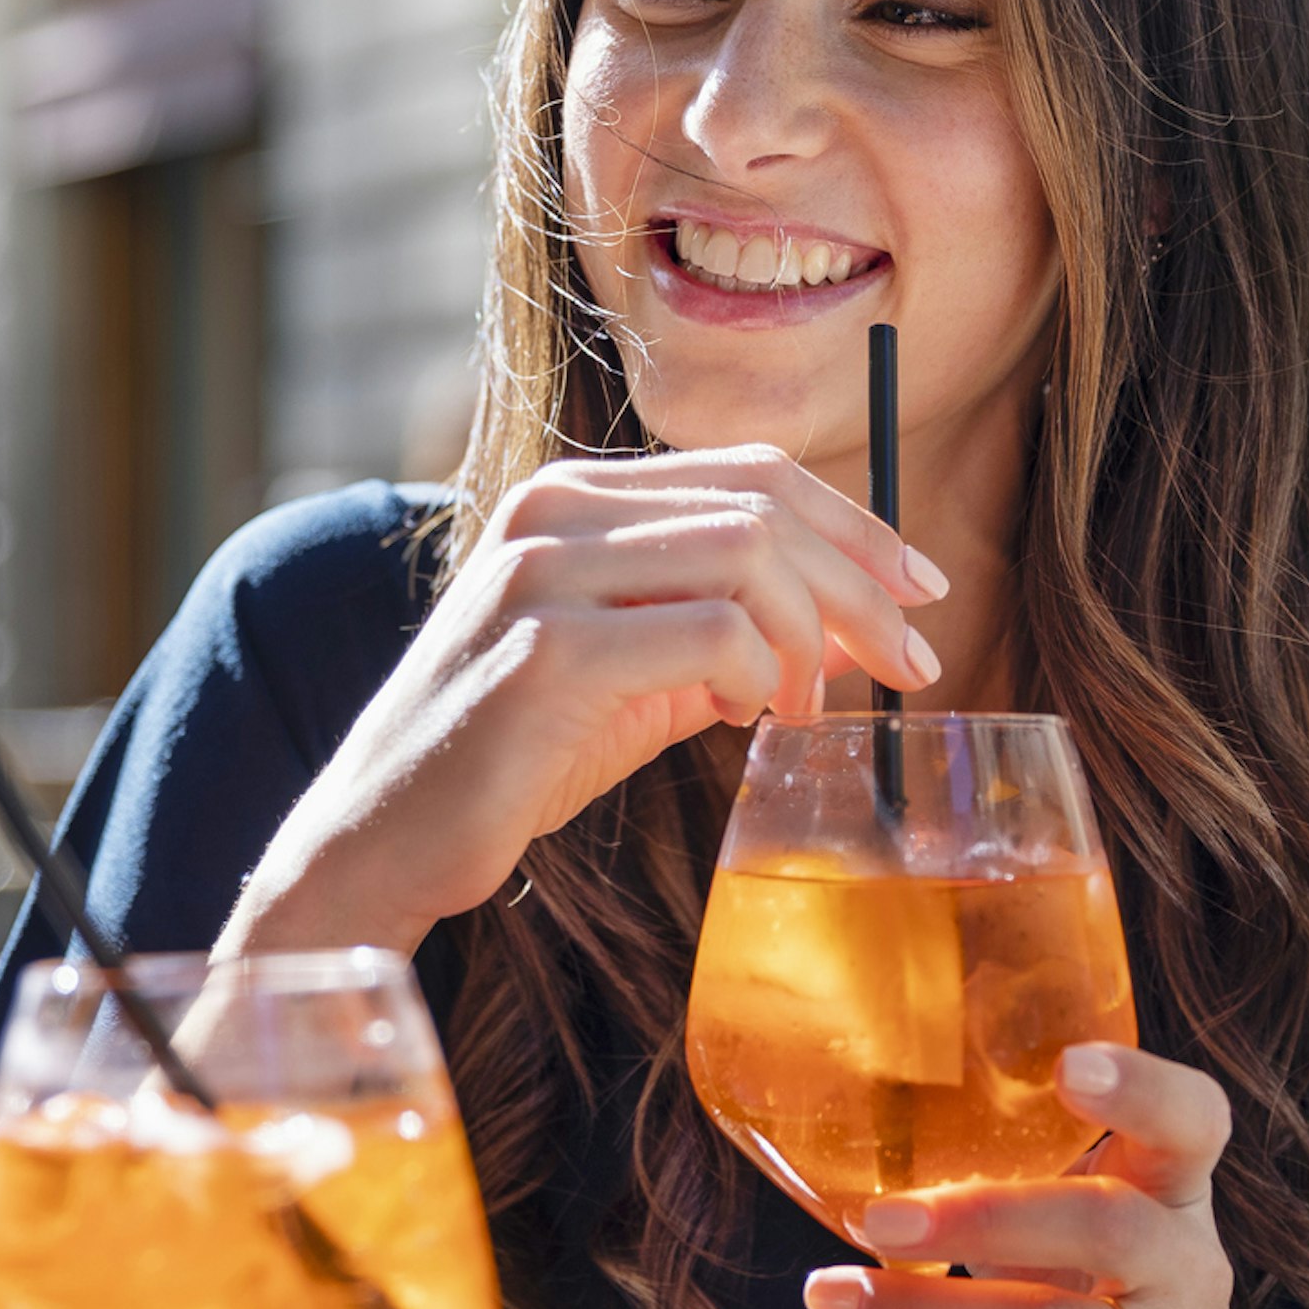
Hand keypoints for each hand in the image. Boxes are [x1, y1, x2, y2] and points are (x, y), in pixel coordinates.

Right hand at [231, 447, 945, 952]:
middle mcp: (553, 513)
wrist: (387, 838)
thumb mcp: (637, 675)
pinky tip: (742, 724)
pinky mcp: (545, 653)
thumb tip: (855, 627)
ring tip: (806, 712)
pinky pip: (709, 634)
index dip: (855, 524)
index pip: (750, 471)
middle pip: (763, 508)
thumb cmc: (515, 757)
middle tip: (911, 665)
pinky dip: (755, 679)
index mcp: (574, 499)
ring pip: (746, 558)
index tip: (920, 591)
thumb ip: (730, 633)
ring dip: (808, 640)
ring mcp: (542, 575)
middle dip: (861, 588)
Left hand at [799, 1041, 1240, 1308]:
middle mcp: (1190, 1274)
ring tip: (837, 1296)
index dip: (1143, 1089)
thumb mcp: (1079, 1236)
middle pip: (1110, 1228)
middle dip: (985, 1217)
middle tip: (880, 1218)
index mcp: (1173, 1196)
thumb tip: (855, 1167)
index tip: (1070, 1064)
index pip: (1193, 1123)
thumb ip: (1010, 1187)